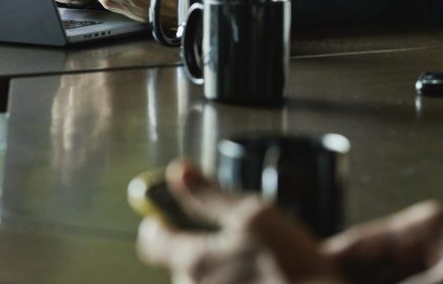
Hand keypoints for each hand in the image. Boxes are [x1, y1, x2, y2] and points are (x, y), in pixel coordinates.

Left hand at [136, 160, 339, 283]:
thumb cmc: (290, 265)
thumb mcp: (253, 216)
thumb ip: (210, 195)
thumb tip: (177, 171)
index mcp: (194, 261)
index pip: (152, 242)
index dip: (157, 225)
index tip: (164, 217)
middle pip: (180, 265)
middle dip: (197, 251)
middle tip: (229, 241)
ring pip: (201, 282)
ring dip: (217, 272)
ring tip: (250, 265)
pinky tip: (257, 280)